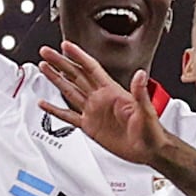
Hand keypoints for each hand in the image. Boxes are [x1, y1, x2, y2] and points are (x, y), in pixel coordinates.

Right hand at [36, 39, 159, 162]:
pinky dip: (55, 110)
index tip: (66, 45)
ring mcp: (93, 111)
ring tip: (44, 68)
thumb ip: (140, 92)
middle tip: (47, 52)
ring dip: (56, 79)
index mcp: (112, 91)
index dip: (78, 56)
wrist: (148, 150)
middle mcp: (100, 99)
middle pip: (76, 75)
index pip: (91, 69)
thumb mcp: (146, 110)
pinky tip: (45, 104)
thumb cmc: (151, 131)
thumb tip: (141, 74)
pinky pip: (68, 116)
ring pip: (69, 91)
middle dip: (61, 63)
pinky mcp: (89, 126)